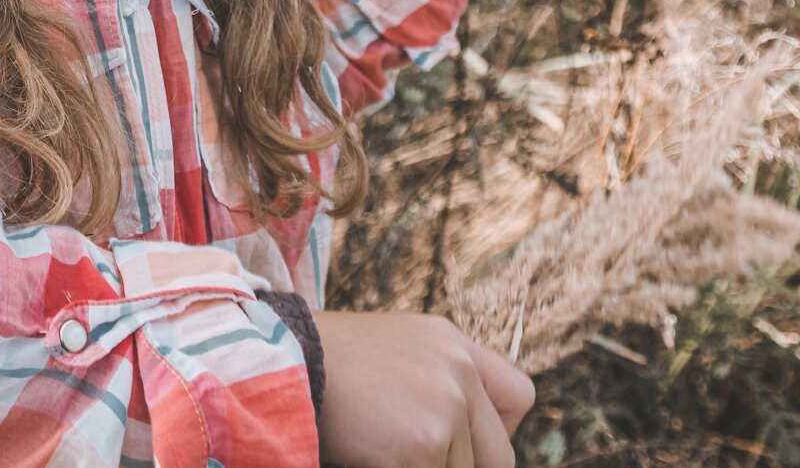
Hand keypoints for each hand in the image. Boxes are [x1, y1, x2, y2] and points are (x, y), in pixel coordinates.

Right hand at [317, 310, 534, 467]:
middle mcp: (458, 370)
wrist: (281, 358)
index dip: (496, 431)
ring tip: (380, 449)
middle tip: (416, 456)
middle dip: (460, 465)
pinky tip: (370, 458)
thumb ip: (435, 380)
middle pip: (498, 454)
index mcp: (452, 343)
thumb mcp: (392, 349)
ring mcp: (445, 408)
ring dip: (423, 467)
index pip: (518, 396)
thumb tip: (454, 442)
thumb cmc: (324, 362)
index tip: (463, 444)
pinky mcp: (423, 445)